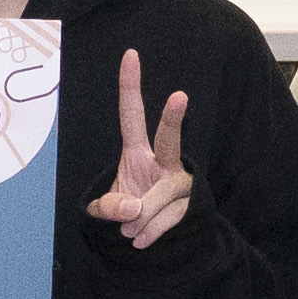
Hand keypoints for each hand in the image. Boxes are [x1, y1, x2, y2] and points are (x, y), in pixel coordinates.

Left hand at [89, 49, 194, 249]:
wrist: (151, 243)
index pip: (132, 115)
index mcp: (137, 152)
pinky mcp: (193, 203)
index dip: (130, 86)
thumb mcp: (105, 212)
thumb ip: (107, 209)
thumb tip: (133, 208)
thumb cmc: (126, 215)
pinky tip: (142, 241)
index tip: (130, 55)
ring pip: (161, 194)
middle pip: (168, 137)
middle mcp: (164, 160)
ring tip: (130, 232)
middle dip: (174, 117)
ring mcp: (181, 180)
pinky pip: (168, 217)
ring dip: (141, 219)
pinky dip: (151, 232)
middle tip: (180, 96)